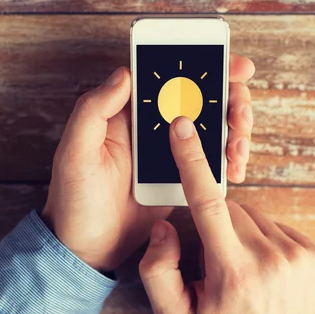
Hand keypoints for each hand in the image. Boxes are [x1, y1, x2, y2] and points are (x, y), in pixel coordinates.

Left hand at [42, 55, 254, 271]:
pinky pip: (212, 159)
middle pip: (201, 97)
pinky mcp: (182, 176)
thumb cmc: (74, 199)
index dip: (204, 65)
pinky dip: (230, 159)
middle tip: (240, 115)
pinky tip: (234, 169)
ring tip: (238, 149)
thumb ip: (93, 110)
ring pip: (213, 126)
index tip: (233, 66)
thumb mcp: (75, 153)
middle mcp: (153, 125)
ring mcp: (171, 151)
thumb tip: (124, 74)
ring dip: (236, 130)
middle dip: (231, 99)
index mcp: (128, 111)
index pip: (169, 76)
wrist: (89, 248)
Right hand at [139, 117, 314, 313]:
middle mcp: (271, 257)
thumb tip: (167, 225)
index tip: (184, 129)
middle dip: (215, 224)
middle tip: (215, 260)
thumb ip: (158, 270)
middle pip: (229, 208)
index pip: (209, 205)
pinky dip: (261, 237)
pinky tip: (260, 265)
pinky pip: (275, 224)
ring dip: (238, 231)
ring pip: (252, 214)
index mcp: (234, 271)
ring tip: (240, 267)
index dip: (194, 162)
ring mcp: (299, 254)